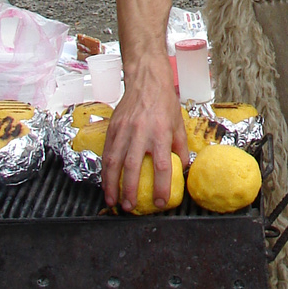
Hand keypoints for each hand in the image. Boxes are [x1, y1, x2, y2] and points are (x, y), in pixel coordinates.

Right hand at [101, 53, 187, 211]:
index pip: (161, 165)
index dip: (161, 186)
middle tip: (131, 208)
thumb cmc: (165, 103)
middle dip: (130, 190)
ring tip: (113, 201)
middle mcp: (141, 132)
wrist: (146, 81)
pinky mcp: (112, 128)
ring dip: (112, 185)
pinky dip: (105, 170)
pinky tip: (106, 182)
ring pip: (114, 162)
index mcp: (161, 133)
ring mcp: (124, 130)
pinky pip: (107, 153)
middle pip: (133, 167)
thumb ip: (180, 148)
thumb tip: (182, 169)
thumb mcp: (179, 124)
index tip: (160, 202)